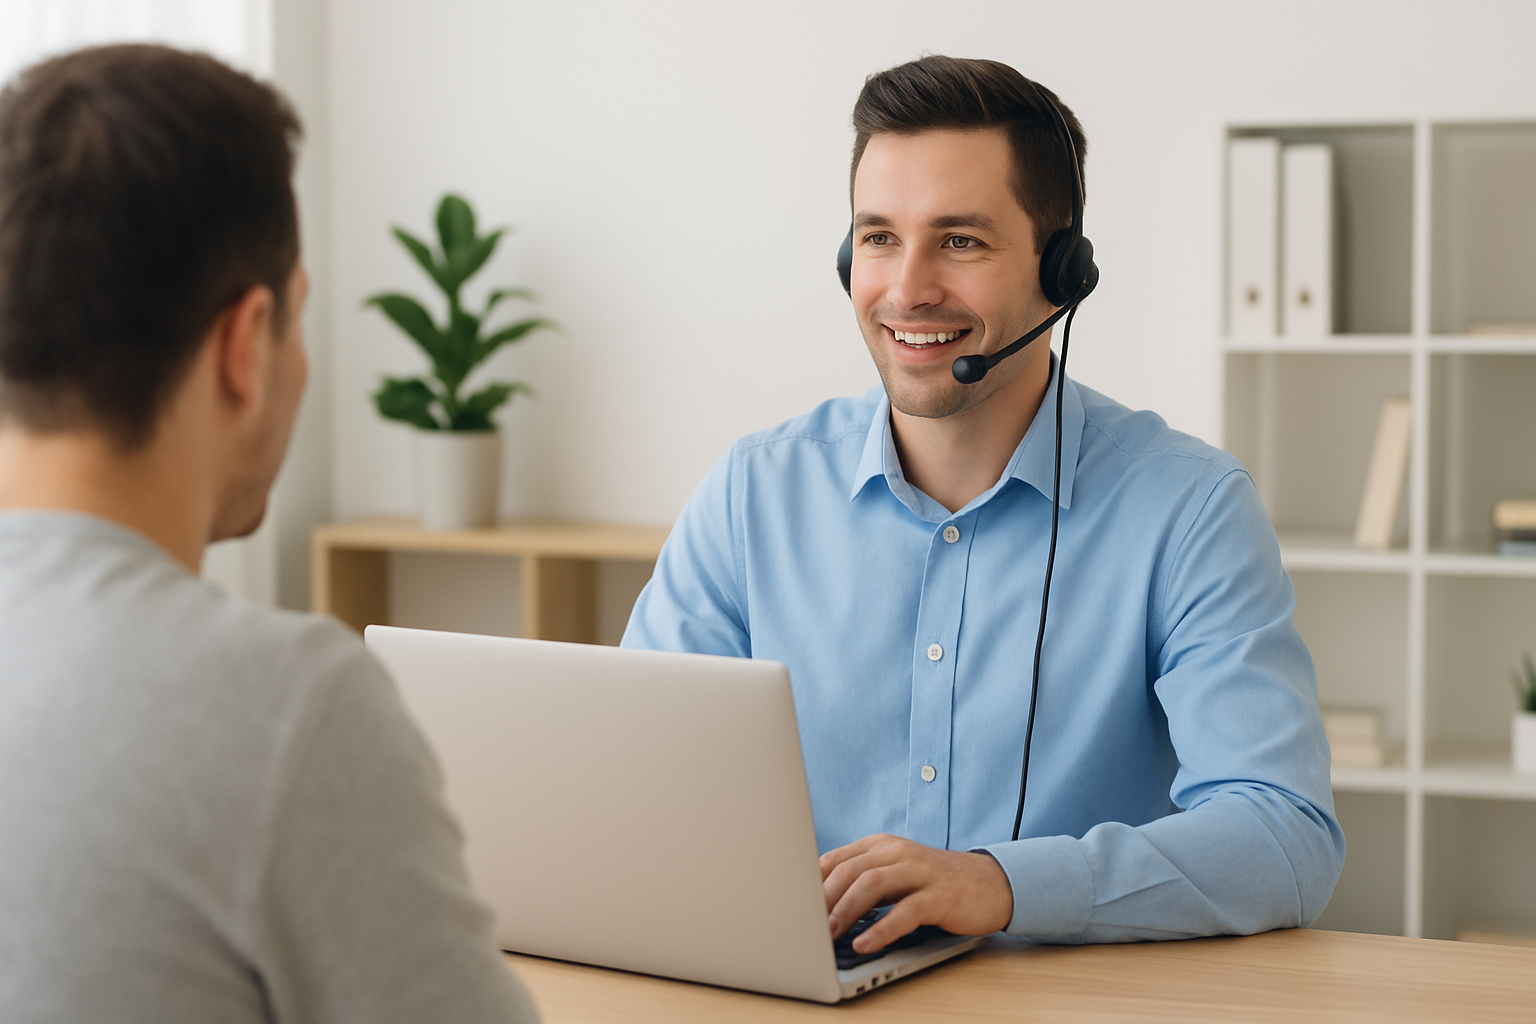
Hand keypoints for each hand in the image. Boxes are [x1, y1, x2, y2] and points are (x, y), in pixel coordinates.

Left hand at [818, 833, 1013, 953]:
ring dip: (845, 910)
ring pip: (872, 884)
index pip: (834, 860)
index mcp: (880, 846)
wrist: (990, 884)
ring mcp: (919, 871)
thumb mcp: (893, 876)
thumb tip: (816, 904)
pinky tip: (865, 943)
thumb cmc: (933, 884)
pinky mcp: (939, 895)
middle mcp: (897, 852)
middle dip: (821, 899)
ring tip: (827, 935)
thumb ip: (860, 882)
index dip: (809, 884)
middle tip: (802, 926)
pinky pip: (906, 911)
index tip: (790, 908)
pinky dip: (882, 928)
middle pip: (849, 870)